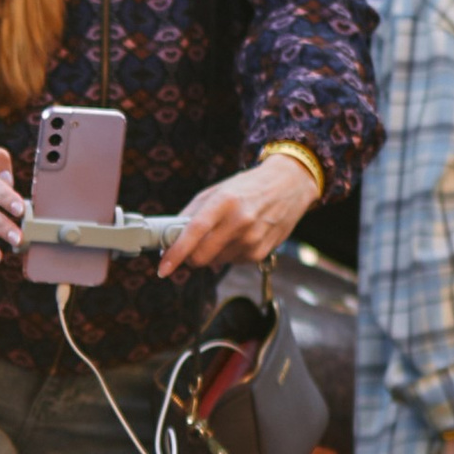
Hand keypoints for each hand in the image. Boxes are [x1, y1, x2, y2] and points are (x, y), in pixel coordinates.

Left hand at [160, 150, 318, 279]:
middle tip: (188, 250)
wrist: (290, 185)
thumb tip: (169, 240)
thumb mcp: (216, 191)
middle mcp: (240, 221)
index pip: (194, 231)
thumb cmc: (247, 188)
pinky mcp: (261, 252)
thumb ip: (190, 214)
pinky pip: (232, 263)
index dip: (176, 253)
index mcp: (225, 201)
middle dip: (189, 258)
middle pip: (202, 257)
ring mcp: (253, 239)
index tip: (163, 268)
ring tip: (225, 233)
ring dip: (212, 254)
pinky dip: (228, 255)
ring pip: (215, 262)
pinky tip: (239, 237)